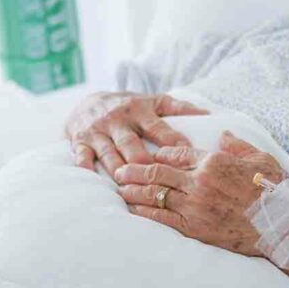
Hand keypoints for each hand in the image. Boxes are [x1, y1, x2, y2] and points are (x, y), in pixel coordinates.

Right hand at [64, 92, 208, 175]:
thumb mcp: (154, 101)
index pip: (158, 128)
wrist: (87, 101)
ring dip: (118, 170)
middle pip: (132, 144)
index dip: (172, 142)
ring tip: (129, 186)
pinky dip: (86, 169)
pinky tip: (94, 183)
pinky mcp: (79, 141)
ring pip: (109, 153)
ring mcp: (98, 131)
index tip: (187, 155)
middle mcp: (118, 120)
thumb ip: (179, 108)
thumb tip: (209, 115)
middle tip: (157, 178)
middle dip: (143, 161)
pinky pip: (82, 156)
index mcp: (140, 111)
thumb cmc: (130, 106)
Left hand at [114, 130, 285, 256]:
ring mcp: (195, 204)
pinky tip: (132, 208)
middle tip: (119, 168)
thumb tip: (223, 134)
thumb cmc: (274, 190)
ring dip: (134, 188)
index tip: (151, 154)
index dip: (161, 153)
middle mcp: (200, 180)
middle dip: (135, 169)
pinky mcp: (194, 226)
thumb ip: (237, 144)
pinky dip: (144, 211)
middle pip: (158, 171)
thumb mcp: (259, 158)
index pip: (178, 153)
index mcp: (214, 161)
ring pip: (155, 193)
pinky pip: (161, 217)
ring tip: (119, 186)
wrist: (282, 224)